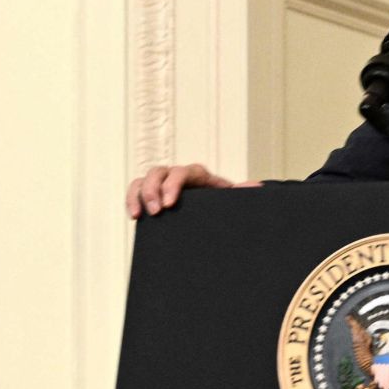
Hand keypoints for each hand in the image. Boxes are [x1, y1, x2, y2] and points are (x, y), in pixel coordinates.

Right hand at [126, 164, 259, 218]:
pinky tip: (134, 215)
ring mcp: (164, 184)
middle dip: (154, 190)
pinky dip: (132, 199)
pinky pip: (137, 190)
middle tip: (157, 212)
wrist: (215, 217)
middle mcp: (179, 176)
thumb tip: (256, 186)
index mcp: (199, 176)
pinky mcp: (153, 194)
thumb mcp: (230, 203)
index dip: (173, 184)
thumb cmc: (223, 208)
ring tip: (140, 215)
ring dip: (140, 194)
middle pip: (160, 171)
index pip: (183, 172)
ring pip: (145, 178)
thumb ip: (241, 195)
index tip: (169, 204)